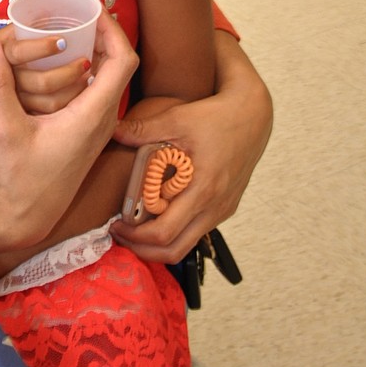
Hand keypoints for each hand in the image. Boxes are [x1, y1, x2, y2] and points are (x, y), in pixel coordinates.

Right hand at [0, 6, 137, 250]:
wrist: (26, 216)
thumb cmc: (19, 178)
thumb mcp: (4, 130)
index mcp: (92, 115)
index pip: (122, 62)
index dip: (113, 30)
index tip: (92, 9)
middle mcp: (104, 119)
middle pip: (122, 65)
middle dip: (107, 33)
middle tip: (81, 12)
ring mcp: (100, 127)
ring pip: (114, 78)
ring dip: (101, 50)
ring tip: (75, 27)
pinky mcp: (91, 131)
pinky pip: (102, 89)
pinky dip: (93, 67)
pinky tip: (67, 59)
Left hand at [110, 32, 271, 262]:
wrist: (253, 115)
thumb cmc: (216, 116)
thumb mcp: (176, 118)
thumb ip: (143, 129)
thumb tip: (112, 129)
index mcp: (202, 189)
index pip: (164, 233)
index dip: (134, 236)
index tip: (114, 224)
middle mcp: (215, 207)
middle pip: (174, 250)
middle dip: (142, 249)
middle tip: (119, 233)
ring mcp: (222, 210)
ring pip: (186, 245)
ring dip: (158, 244)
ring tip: (134, 226)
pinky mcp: (226, 207)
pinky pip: (197, 230)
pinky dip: (175, 231)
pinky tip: (158, 213)